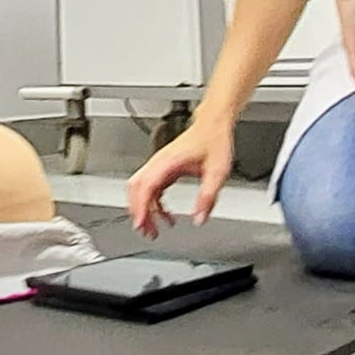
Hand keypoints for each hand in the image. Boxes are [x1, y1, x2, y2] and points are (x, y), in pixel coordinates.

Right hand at [126, 115, 234, 238]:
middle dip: (138, 211)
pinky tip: (164, 214)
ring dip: (144, 209)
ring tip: (153, 228)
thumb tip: (199, 219)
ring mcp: (160, 164)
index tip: (141, 224)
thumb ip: (208, 197)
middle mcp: (160, 162)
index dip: (141, 207)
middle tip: (147, 231)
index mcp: (168, 162)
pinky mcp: (164, 167)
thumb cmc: (214, 140)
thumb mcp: (217, 172)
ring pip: (140, 188)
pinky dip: (153, 203)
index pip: (146, 186)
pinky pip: (151, 187)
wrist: (214, 123)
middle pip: (136, 188)